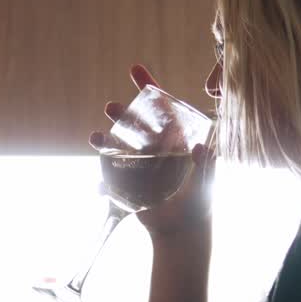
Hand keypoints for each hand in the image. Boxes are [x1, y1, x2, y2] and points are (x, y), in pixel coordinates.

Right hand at [91, 65, 215, 248]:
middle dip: (122, 114)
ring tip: (96, 138)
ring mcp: (139, 165)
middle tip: (111, 108)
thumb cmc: (198, 205)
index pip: (162, 109)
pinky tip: (99, 184)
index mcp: (174, 141)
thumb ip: (205, 167)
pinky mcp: (127, 183)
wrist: (181, 232)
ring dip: (106, 140)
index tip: (135, 69)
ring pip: (119, 146)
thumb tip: (203, 148)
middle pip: (135, 124)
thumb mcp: (205, 186)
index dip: (149, 87)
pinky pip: (111, 174)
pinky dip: (103, 176)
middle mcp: (154, 148)